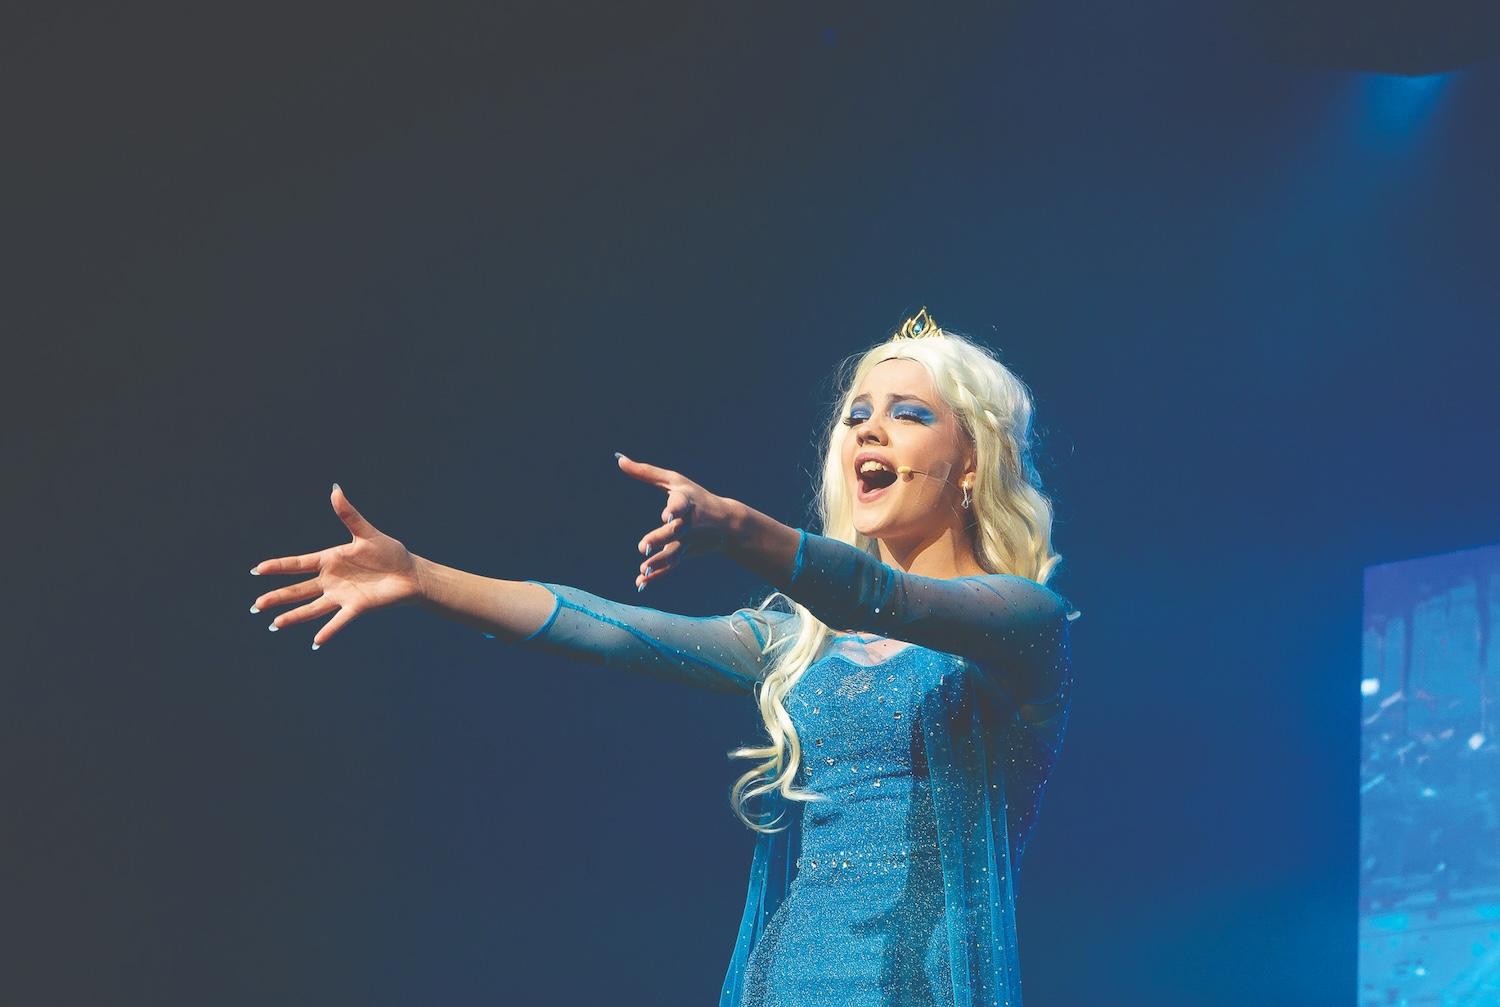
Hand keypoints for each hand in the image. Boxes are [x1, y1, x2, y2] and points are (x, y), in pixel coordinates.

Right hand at [249, 484, 426, 648]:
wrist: (410, 573)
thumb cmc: (389, 552)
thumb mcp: (367, 533)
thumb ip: (349, 515)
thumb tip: (335, 489)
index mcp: (330, 560)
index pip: (298, 564)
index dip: (278, 567)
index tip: (256, 569)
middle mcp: (331, 580)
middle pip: (298, 590)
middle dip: (278, 597)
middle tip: (255, 606)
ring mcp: (342, 595)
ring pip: (312, 607)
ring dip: (294, 616)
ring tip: (274, 624)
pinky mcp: (357, 607)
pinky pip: (340, 620)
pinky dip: (329, 631)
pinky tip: (316, 641)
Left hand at [615, 453, 739, 590]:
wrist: (726, 523)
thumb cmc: (694, 496)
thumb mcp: (674, 480)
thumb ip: (646, 472)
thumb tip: (619, 460)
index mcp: (686, 501)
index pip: (681, 504)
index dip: (674, 510)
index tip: (665, 516)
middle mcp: (689, 522)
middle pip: (675, 532)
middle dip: (660, 539)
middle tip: (643, 546)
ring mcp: (688, 541)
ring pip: (674, 553)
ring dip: (659, 562)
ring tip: (642, 570)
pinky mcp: (685, 554)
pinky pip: (671, 566)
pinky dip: (657, 575)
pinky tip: (640, 584)